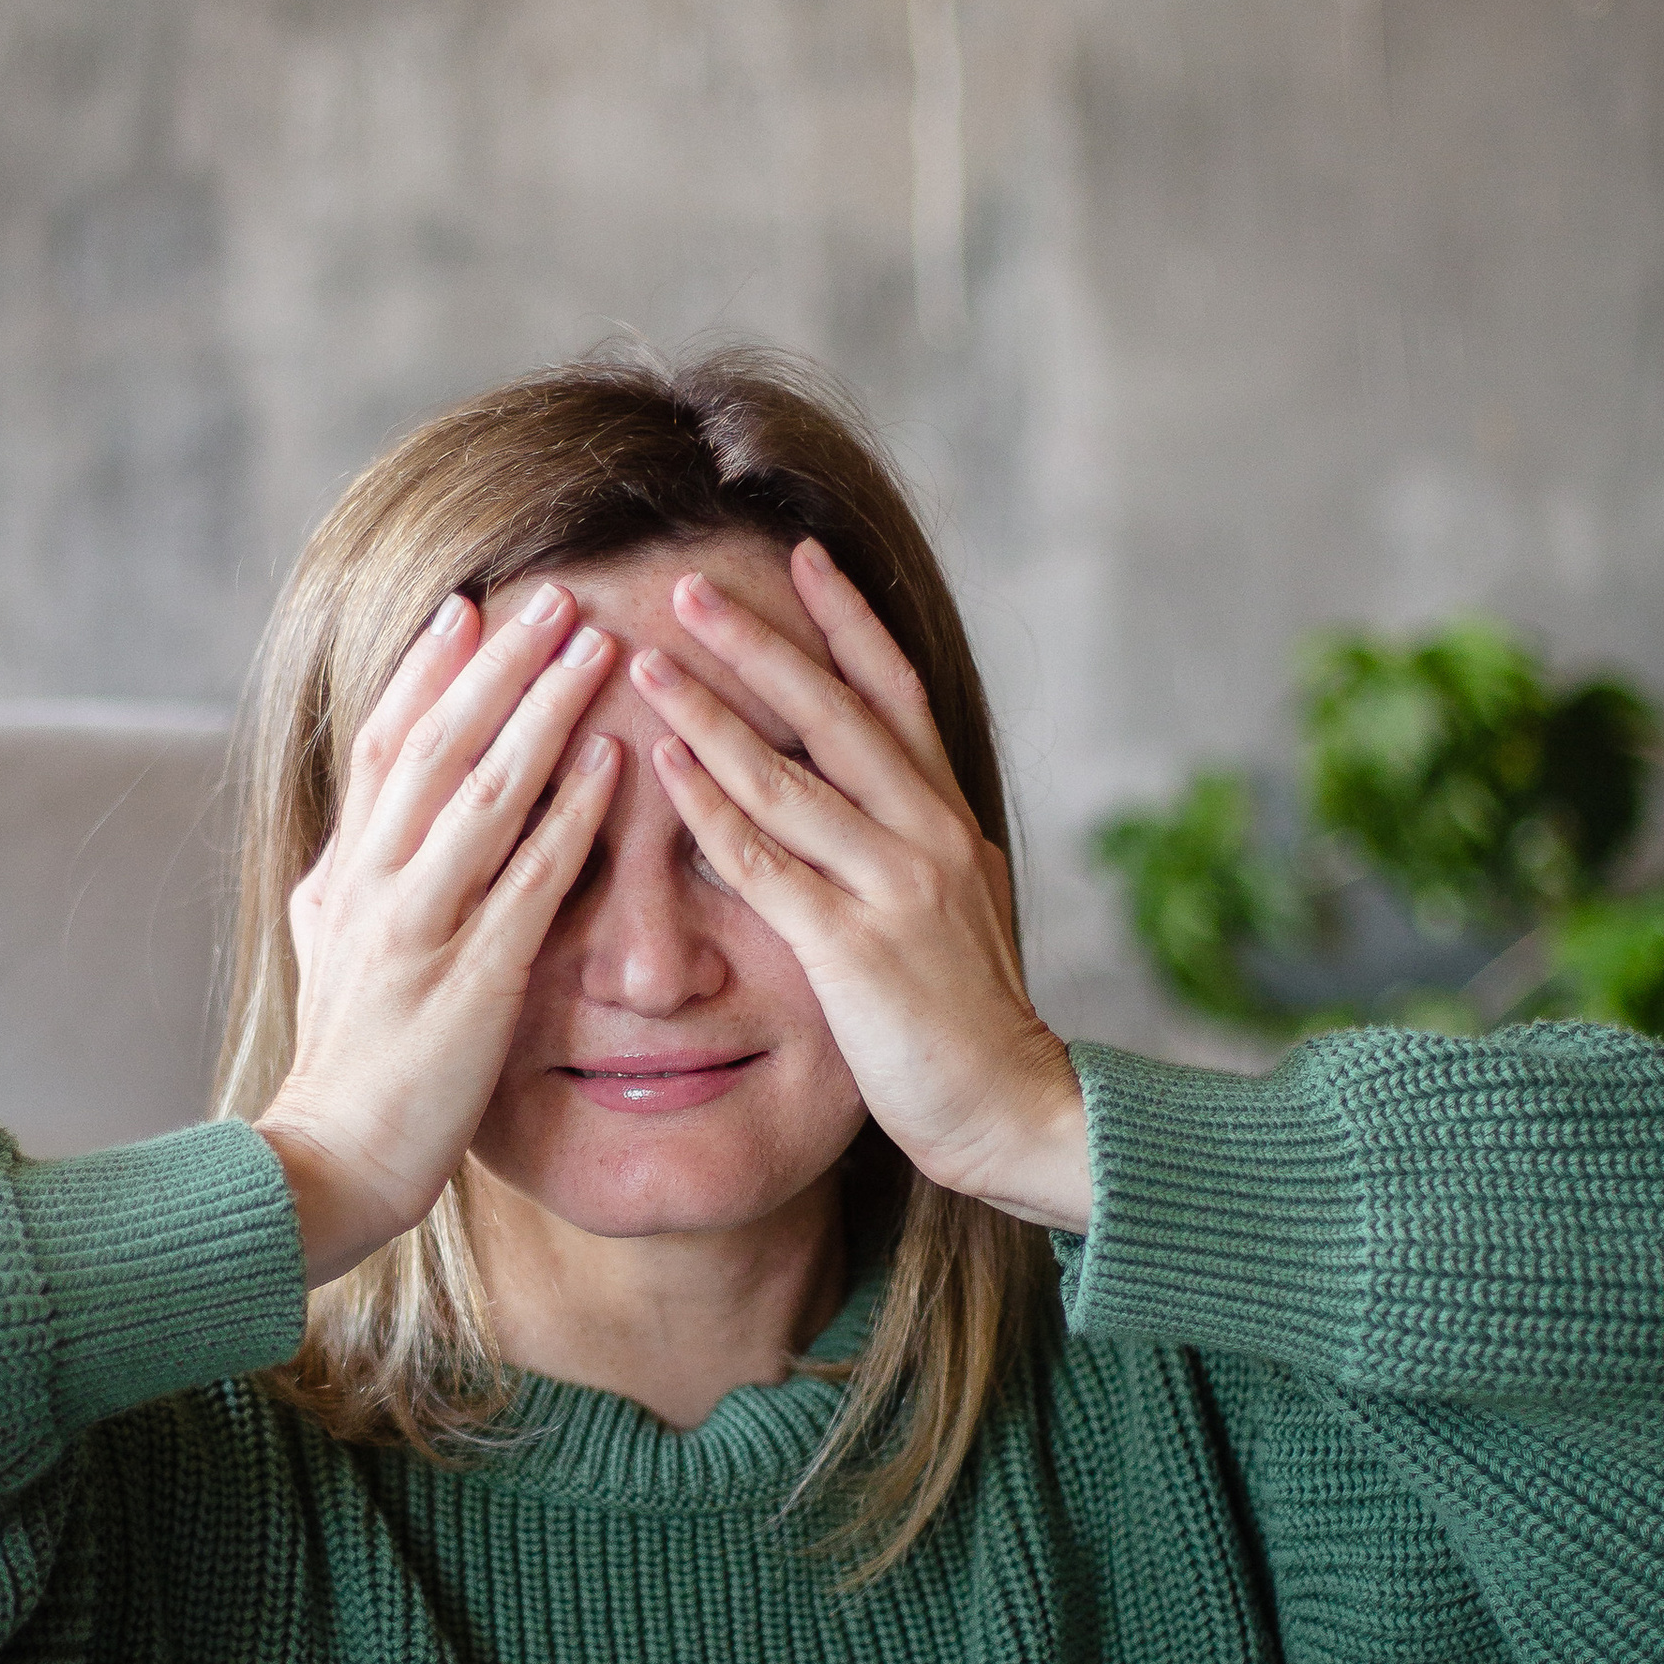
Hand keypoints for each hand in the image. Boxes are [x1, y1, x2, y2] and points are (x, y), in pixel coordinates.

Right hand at [258, 584, 621, 1282]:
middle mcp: (376, 885)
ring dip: (543, 712)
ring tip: (595, 647)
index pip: (384, 746)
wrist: (327, 1162)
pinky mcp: (472, 980)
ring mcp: (422, 928)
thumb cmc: (343, 1070)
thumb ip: (343, 891)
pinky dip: (571, 814)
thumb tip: (344, 842)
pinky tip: (615, 763)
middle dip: (496, 664)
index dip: (426, 672)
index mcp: (345, 874)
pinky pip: (529, 879)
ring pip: (484, 792)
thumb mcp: (326, 958)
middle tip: (550, 595)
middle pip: (437, 745)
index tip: (468, 607)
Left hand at [633, 542, 1091, 1231]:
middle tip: (690, 586)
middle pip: (837, 711)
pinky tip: (667, 763)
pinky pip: (771, 863)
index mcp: (949, 819)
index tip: (800, 555)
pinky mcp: (855, 948)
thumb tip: (877, 795)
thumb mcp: (958, 909)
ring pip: (791, 775)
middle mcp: (928, 834)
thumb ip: (913, 846)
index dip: (847, 620)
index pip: (897, 692)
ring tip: (650, 659)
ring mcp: (894, 887)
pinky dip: (716, 807)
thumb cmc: (973, 1022)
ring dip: (714, 710)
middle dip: (760, 640)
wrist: (1013, 1107)